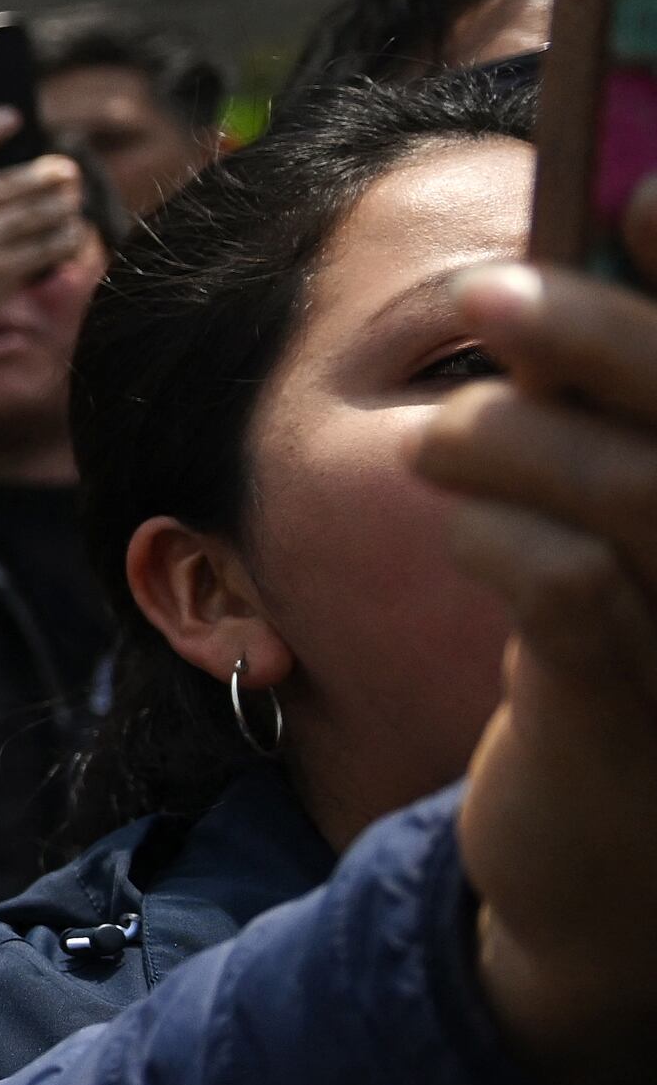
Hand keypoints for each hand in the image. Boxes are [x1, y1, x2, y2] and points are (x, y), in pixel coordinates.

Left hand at [421, 191, 656, 1084]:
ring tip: (448, 438)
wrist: (614, 895)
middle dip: (602, 333)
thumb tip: (559, 278)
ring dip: (519, 437)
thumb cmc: (627, 676)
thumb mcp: (634, 540)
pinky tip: (468, 539)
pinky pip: (574, 597)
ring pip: (646, 495)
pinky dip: (501, 541)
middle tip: (485, 293)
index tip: (642, 189)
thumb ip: (619, 421)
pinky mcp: (635, 723)